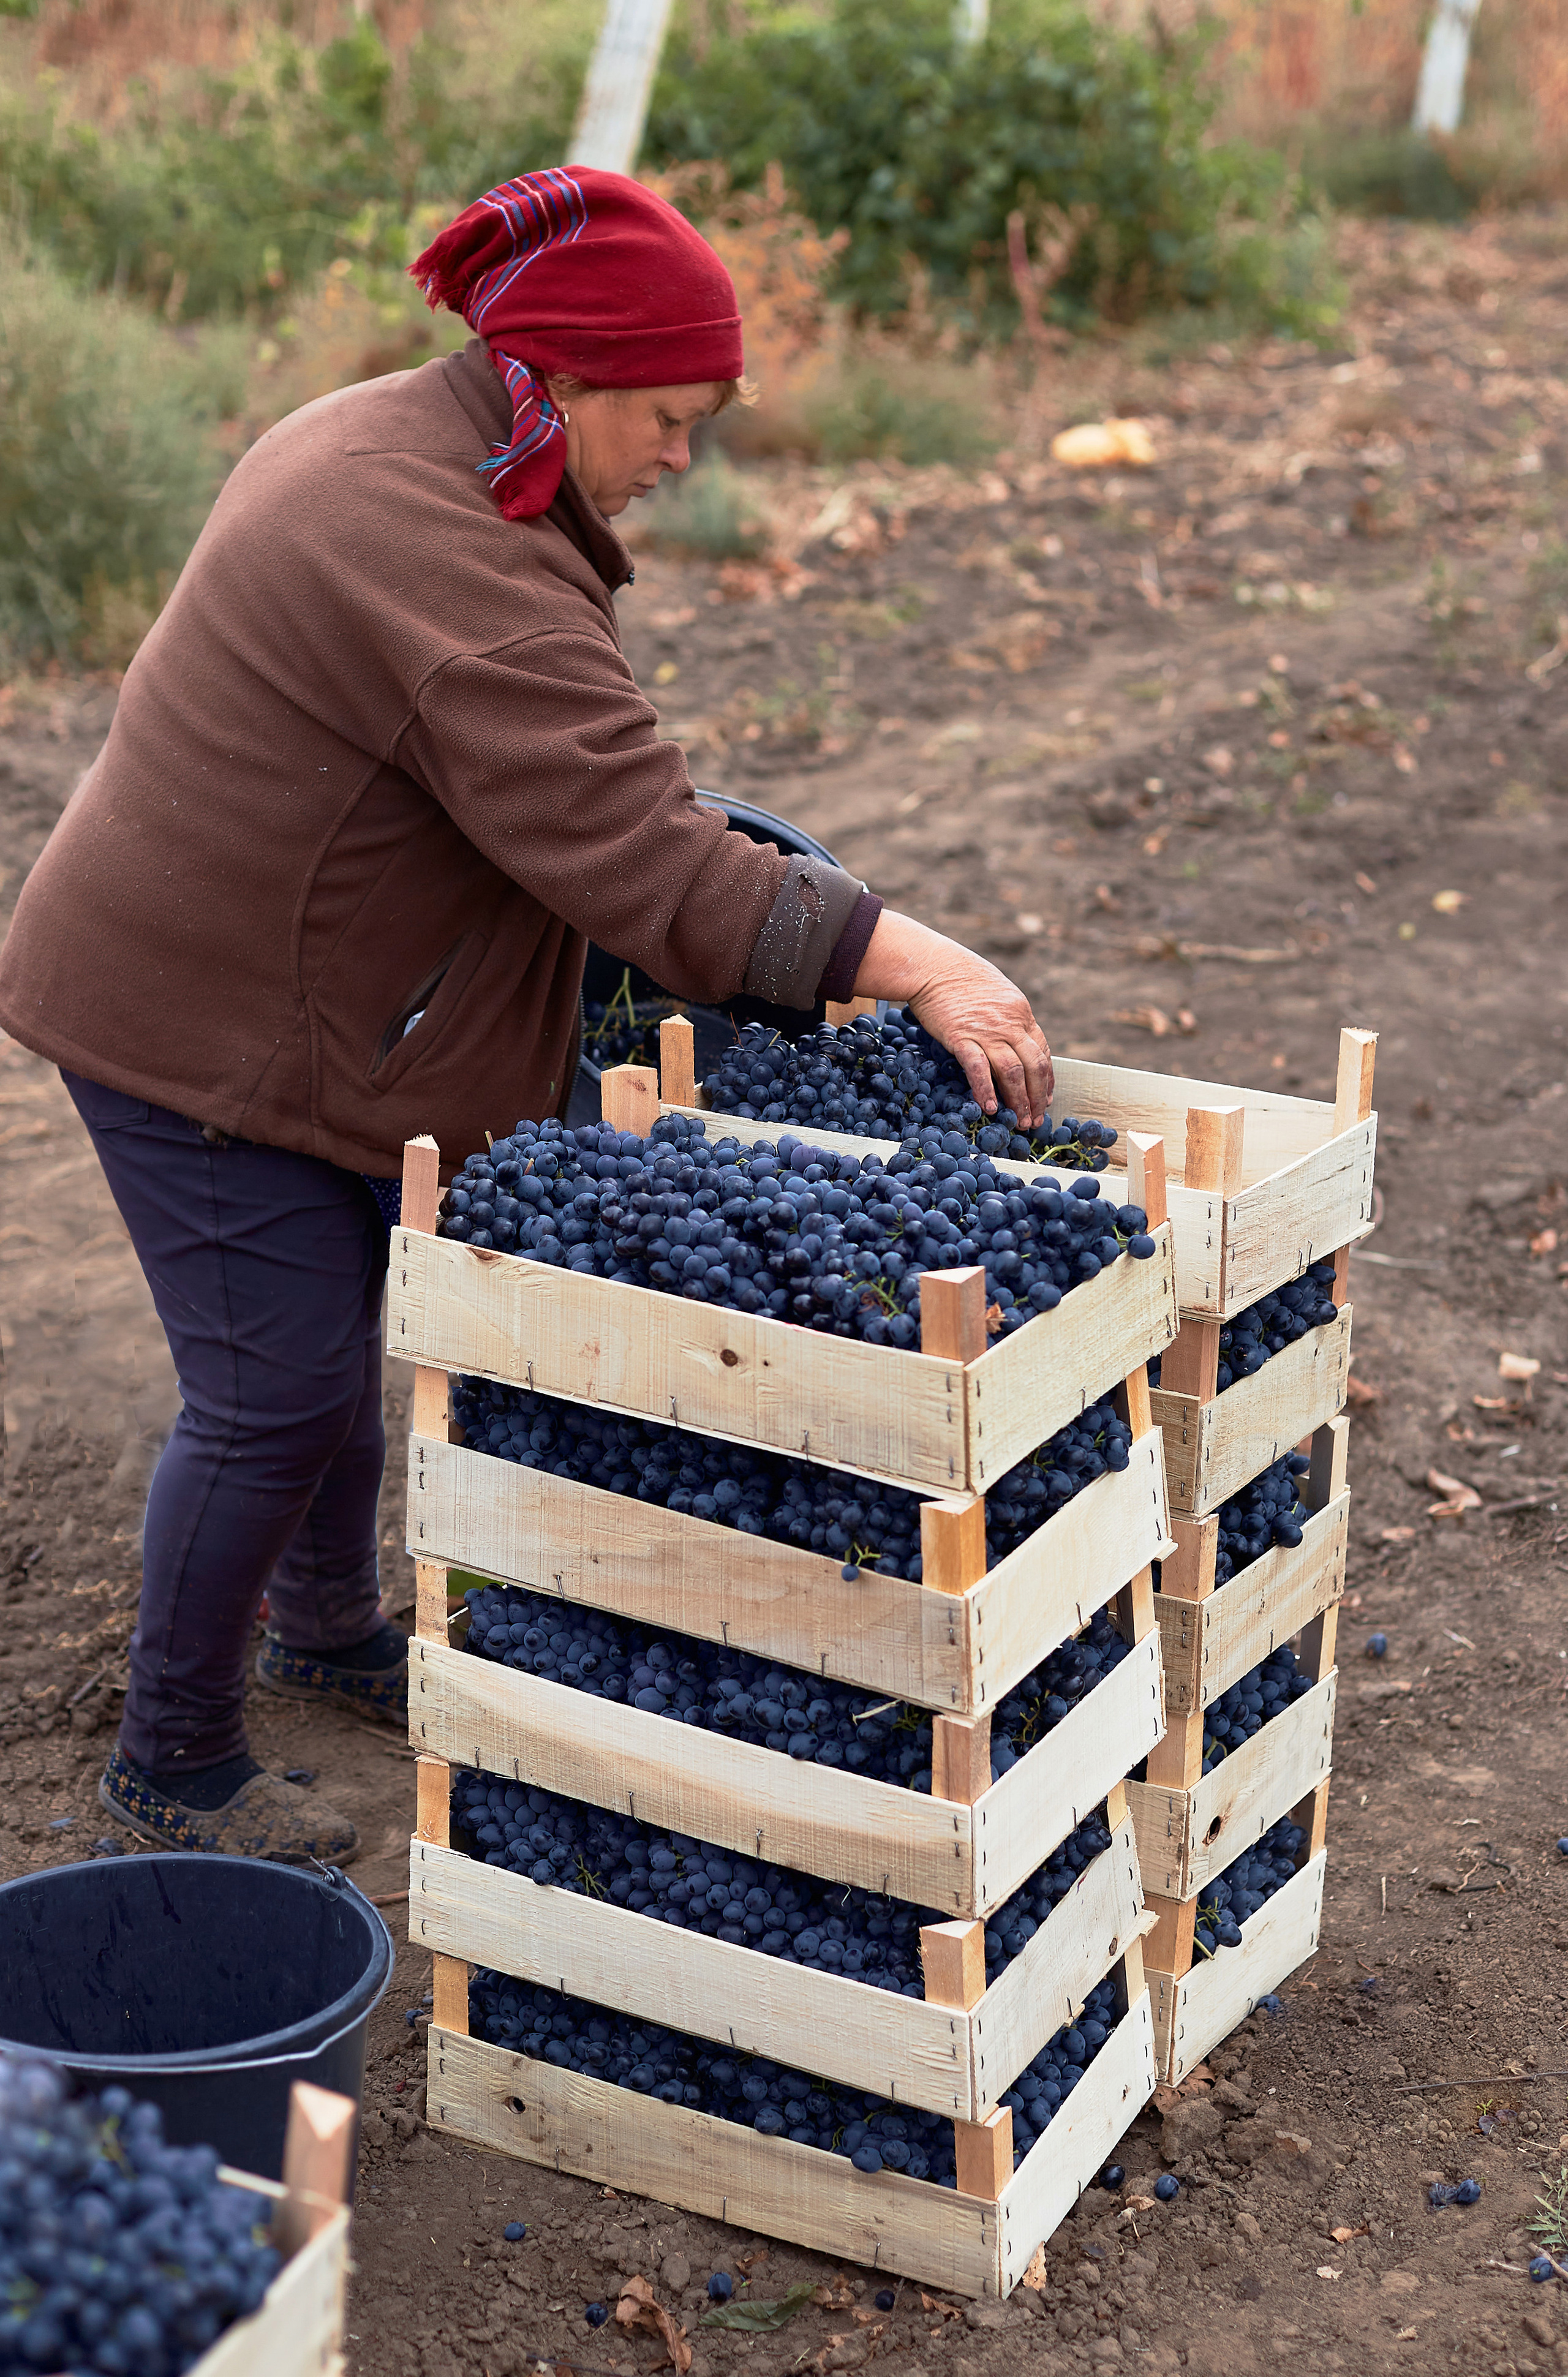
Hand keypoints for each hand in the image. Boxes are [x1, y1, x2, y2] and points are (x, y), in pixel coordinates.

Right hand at [852, 911, 1052, 1127]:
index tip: (1046, 1098)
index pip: (1042, 1052)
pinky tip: (988, 1108)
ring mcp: (986, 1030)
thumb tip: (1013, 1042)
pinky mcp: (961, 1036)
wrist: (932, 964)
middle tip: (1035, 1120)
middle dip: (1038, 1097)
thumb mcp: (997, 993)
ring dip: (1018, 1100)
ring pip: (1012, 1071)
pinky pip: (978, 1068)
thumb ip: (1008, 1017)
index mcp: (1021, 1013)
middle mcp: (1009, 1023)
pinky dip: (986, 1090)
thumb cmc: (960, 977)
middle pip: (1034, 1066)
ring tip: (1019, 1121)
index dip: (1046, 1080)